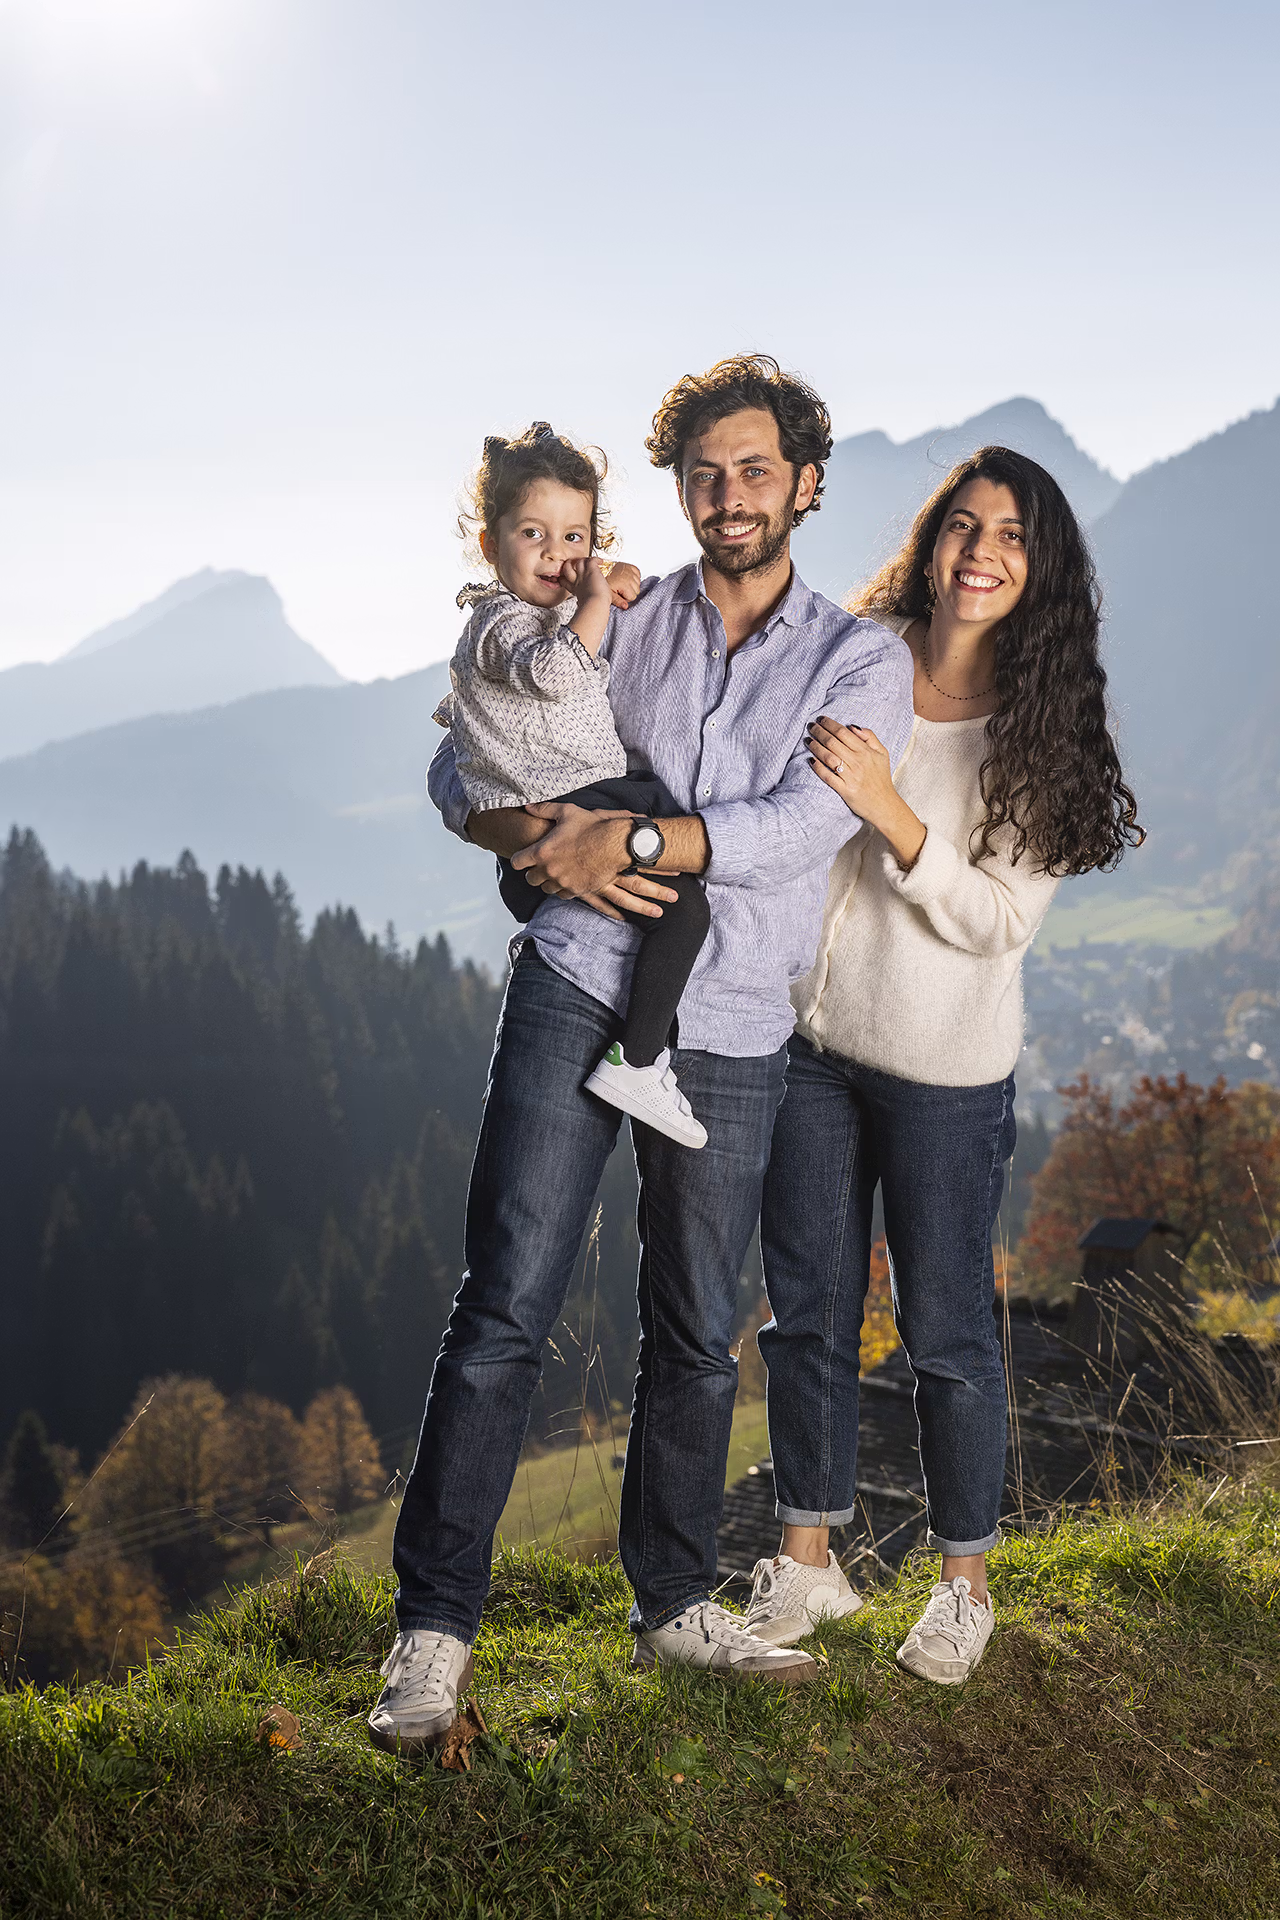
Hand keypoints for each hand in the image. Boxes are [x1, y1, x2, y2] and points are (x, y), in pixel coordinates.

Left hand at [512, 802, 633, 898]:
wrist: (615, 845)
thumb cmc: (591, 827)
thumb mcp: (566, 812)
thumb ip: (544, 809)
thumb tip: (528, 806)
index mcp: (542, 852)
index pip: (517, 863)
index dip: (520, 859)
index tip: (525, 857)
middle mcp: (549, 870)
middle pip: (530, 879)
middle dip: (534, 871)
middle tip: (542, 864)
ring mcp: (562, 882)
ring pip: (545, 889)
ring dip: (548, 881)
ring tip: (556, 871)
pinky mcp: (576, 890)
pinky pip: (562, 895)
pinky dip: (563, 888)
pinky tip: (568, 878)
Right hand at [559, 555, 613, 609]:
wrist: (596, 605)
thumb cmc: (593, 608)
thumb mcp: (583, 604)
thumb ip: (581, 601)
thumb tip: (579, 604)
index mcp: (576, 589)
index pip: (565, 581)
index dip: (565, 578)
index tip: (569, 579)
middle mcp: (577, 580)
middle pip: (566, 568)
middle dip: (568, 565)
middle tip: (575, 565)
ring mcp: (583, 574)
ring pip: (577, 561)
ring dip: (581, 560)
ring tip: (588, 562)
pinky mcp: (591, 570)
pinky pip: (591, 559)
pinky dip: (596, 559)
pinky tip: (600, 562)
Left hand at [601, 561, 641, 608]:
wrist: (600, 571)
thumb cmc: (603, 583)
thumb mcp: (609, 594)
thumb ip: (618, 601)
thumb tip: (626, 606)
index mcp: (625, 584)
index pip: (633, 597)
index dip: (625, 597)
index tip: (619, 594)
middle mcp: (629, 577)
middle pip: (637, 590)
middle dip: (629, 591)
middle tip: (620, 589)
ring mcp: (630, 571)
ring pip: (638, 583)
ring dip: (632, 584)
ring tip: (622, 583)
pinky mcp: (630, 566)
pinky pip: (638, 573)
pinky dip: (634, 576)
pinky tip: (626, 578)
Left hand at [807, 716, 925, 868]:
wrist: (884, 804)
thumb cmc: (881, 777)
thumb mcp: (882, 753)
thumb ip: (870, 737)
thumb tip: (852, 726)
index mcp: (866, 752)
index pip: (844, 733)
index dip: (830, 724)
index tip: (821, 719)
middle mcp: (858, 762)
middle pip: (833, 742)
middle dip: (819, 732)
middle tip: (810, 726)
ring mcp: (851, 777)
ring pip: (828, 757)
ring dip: (815, 747)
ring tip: (807, 740)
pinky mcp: (845, 790)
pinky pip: (828, 776)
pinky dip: (818, 768)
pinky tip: (811, 760)